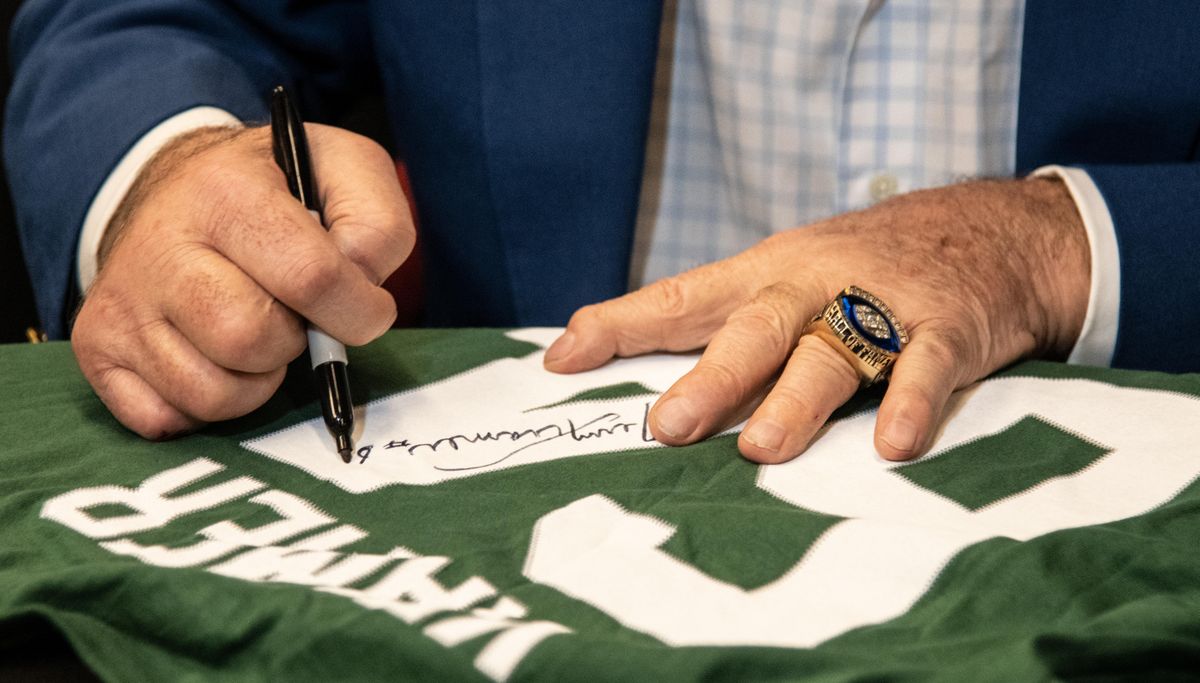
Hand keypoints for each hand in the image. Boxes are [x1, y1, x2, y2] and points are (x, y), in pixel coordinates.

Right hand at [73, 124, 412, 438]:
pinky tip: (214, 358)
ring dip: (256, 381)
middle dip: (295, 343)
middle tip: (294, 315)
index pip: (311, 278)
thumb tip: (362, 285)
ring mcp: (121, 301)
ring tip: (257, 334)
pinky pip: (166, 419)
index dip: (358, 310)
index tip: (366, 308)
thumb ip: (378, 223)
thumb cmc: (276, 191)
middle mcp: (160, 245)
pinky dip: (205, 406)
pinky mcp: (97, 348)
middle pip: (252, 340)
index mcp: (225, 190)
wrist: (178, 189)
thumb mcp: (343, 170)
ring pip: (212, 393)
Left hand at [544, 179, 1089, 462]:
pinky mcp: (947, 328)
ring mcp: (882, 305)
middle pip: (757, 327)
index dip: (623, 326)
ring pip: (833, 351)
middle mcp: (814, 284)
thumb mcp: (782, 277)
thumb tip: (622, 369)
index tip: (562, 359)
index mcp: (766, 273)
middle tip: (668, 426)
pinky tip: (893, 444)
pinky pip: (927, 367)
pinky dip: (911, 402)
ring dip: (797, 399)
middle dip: (712, 377)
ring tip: (763, 450)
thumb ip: (716, 323)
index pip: (683, 297)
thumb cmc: (855, 269)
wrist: (981, 230)